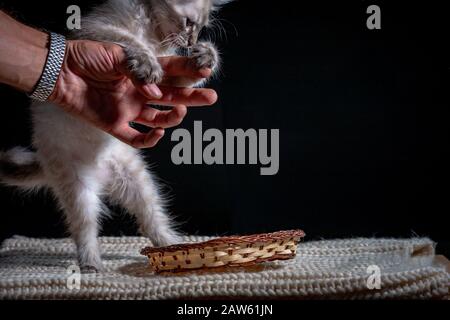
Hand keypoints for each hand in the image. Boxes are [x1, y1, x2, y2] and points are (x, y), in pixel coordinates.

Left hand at [49, 40, 217, 147]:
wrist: (59, 72)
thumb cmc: (86, 57)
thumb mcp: (116, 56)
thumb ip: (140, 73)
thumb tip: (157, 93)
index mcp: (142, 73)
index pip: (171, 73)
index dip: (189, 72)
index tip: (206, 72)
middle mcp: (139, 92)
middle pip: (172, 97)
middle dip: (193, 97)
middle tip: (211, 98)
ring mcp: (129, 110)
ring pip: (159, 119)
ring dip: (173, 117)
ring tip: (181, 110)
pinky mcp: (116, 125)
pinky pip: (137, 139)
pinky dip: (150, 140)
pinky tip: (159, 132)